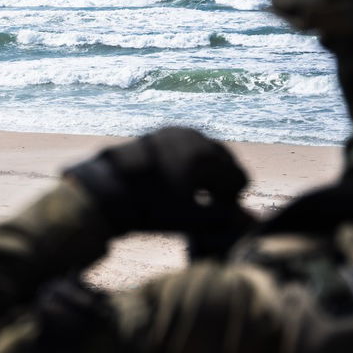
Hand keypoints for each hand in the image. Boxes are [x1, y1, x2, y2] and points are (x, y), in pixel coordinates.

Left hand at [65, 127, 249, 240]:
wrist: (103, 189)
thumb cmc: (150, 209)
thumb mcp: (190, 220)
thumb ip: (224, 219)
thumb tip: (250, 220)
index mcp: (208, 157)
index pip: (239, 178)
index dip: (232, 199)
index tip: (216, 212)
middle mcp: (196, 137)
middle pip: (226, 161)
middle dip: (222, 182)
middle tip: (205, 202)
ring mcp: (177, 132)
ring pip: (207, 151)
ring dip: (206, 170)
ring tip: (190, 192)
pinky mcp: (161, 132)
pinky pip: (187, 144)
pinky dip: (189, 160)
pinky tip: (175, 179)